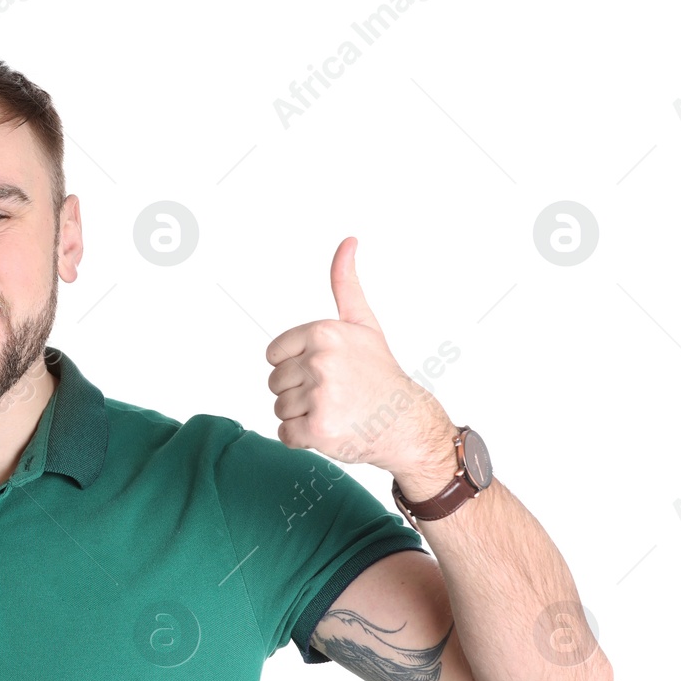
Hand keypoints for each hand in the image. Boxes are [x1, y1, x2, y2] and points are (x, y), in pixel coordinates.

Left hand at [264, 237, 456, 484]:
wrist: (406, 422)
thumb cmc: (380, 373)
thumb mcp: (362, 323)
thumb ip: (345, 284)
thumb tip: (347, 241)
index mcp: (323, 332)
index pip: (274, 355)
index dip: (294, 365)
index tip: (323, 370)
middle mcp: (320, 361)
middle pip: (275, 382)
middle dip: (298, 392)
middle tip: (333, 393)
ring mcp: (319, 396)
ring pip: (280, 409)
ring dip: (301, 415)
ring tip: (334, 409)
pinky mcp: (317, 429)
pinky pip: (285, 434)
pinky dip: (302, 438)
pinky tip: (330, 429)